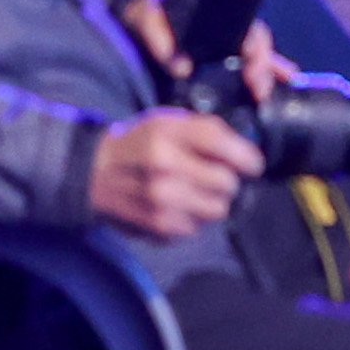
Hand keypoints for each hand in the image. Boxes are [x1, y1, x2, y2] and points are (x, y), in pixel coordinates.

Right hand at [89, 109, 257, 240]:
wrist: (96, 175)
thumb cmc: (139, 143)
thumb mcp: (166, 121)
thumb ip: (204, 129)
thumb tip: (245, 148)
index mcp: (167, 134)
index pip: (222, 144)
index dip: (247, 157)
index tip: (252, 164)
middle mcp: (165, 168)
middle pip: (227, 183)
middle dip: (228, 180)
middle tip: (219, 176)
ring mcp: (163, 202)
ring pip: (217, 209)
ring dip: (214, 201)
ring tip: (198, 191)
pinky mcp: (160, 227)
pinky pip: (198, 227)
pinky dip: (195, 217)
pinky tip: (180, 205)